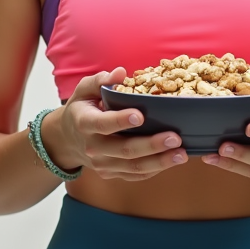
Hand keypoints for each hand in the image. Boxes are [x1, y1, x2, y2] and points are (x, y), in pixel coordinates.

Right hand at [49, 68, 187, 180]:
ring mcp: (102, 164)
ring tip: (181, 154)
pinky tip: (172, 161)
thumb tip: (120, 73)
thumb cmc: (82, 108)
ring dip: (159, 162)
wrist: (68, 139)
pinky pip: (135, 175)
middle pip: (124, 150)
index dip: (120, 121)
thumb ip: (100, 80)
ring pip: (133, 167)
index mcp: (85, 123)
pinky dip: (155, 170)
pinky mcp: (112, 173)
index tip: (140, 116)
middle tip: (174, 138)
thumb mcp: (85, 89)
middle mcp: (93, 147)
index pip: (103, 124)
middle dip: (151, 145)